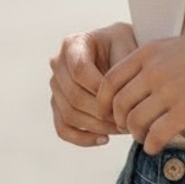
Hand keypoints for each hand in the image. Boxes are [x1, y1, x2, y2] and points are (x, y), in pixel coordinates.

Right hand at [49, 22, 137, 146]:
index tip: (124, 98)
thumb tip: (115, 101)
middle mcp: (58, 64)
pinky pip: (63, 128)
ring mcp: (56, 86)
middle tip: (127, 120)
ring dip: (97, 126)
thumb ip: (121, 69)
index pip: (80, 71)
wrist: (122, 52)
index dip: (101, 89)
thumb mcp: (128, 48)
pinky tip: (105, 139)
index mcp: (73, 44)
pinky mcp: (58, 105)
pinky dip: (82, 138)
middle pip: (74, 96)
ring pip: (69, 114)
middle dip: (102, 112)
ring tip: (122, 129)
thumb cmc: (127, 47)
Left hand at [97, 28, 184, 154]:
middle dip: (120, 121)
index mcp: (150, 52)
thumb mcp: (176, 47)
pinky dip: (151, 146)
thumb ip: (151, 62)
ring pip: (134, 122)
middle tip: (129, 129)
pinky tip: (157, 147)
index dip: (103, 102)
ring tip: (146, 137)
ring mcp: (170, 90)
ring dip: (136, 135)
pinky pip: (155, 136)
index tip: (108, 114)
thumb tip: (130, 87)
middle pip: (118, 104)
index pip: (108, 80)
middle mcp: (155, 70)